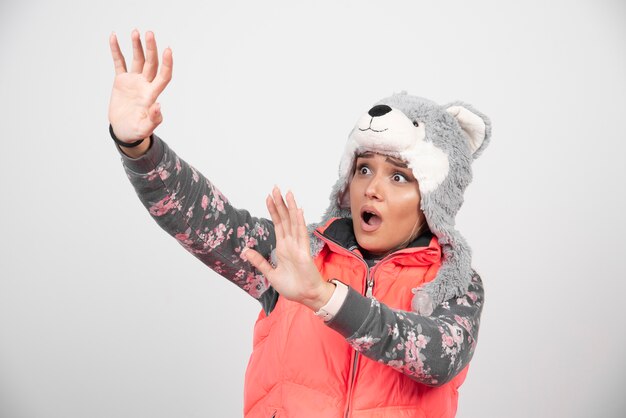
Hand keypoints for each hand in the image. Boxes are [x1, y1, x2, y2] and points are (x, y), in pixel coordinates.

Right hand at [108, 30, 172, 142]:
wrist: (123, 131)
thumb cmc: (136, 131)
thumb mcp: (145, 128)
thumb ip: (154, 119)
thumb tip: (158, 105)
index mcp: (152, 95)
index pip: (163, 76)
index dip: (167, 64)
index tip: (168, 50)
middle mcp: (145, 85)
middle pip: (151, 63)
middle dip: (151, 48)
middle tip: (150, 33)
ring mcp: (134, 81)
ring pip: (137, 60)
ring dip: (137, 46)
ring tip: (136, 32)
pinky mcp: (121, 81)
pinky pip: (119, 62)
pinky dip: (116, 50)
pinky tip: (114, 37)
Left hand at [242, 187, 334, 310]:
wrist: (306, 296)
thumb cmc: (293, 286)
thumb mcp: (270, 274)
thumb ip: (259, 261)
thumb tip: (245, 250)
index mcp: (283, 247)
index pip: (278, 224)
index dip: (273, 210)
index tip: (269, 197)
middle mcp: (291, 243)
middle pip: (285, 219)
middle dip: (280, 203)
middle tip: (275, 188)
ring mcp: (298, 246)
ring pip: (293, 222)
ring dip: (290, 207)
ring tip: (287, 192)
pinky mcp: (304, 252)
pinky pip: (301, 234)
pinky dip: (300, 222)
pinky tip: (298, 210)